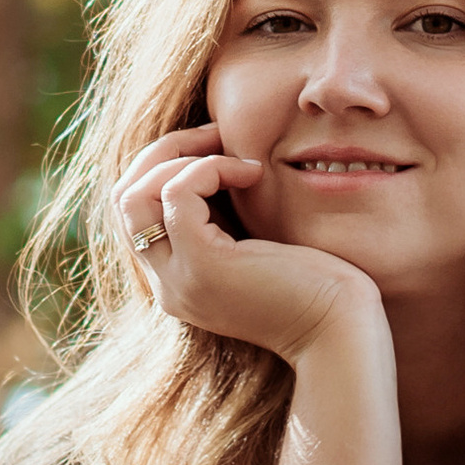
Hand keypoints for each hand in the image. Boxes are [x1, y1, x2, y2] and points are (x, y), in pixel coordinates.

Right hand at [114, 124, 382, 362]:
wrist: (341, 331)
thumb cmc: (316, 286)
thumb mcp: (255, 245)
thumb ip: (225, 217)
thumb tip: (215, 159)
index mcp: (177, 281)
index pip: (135, 213)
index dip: (164, 168)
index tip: (215, 146)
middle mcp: (167, 285)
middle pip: (123, 199)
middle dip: (162, 153)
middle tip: (214, 134)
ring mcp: (179, 279)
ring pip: (135, 195)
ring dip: (180, 155)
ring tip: (230, 150)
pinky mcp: (202, 265)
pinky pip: (178, 193)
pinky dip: (210, 167)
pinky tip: (251, 172)